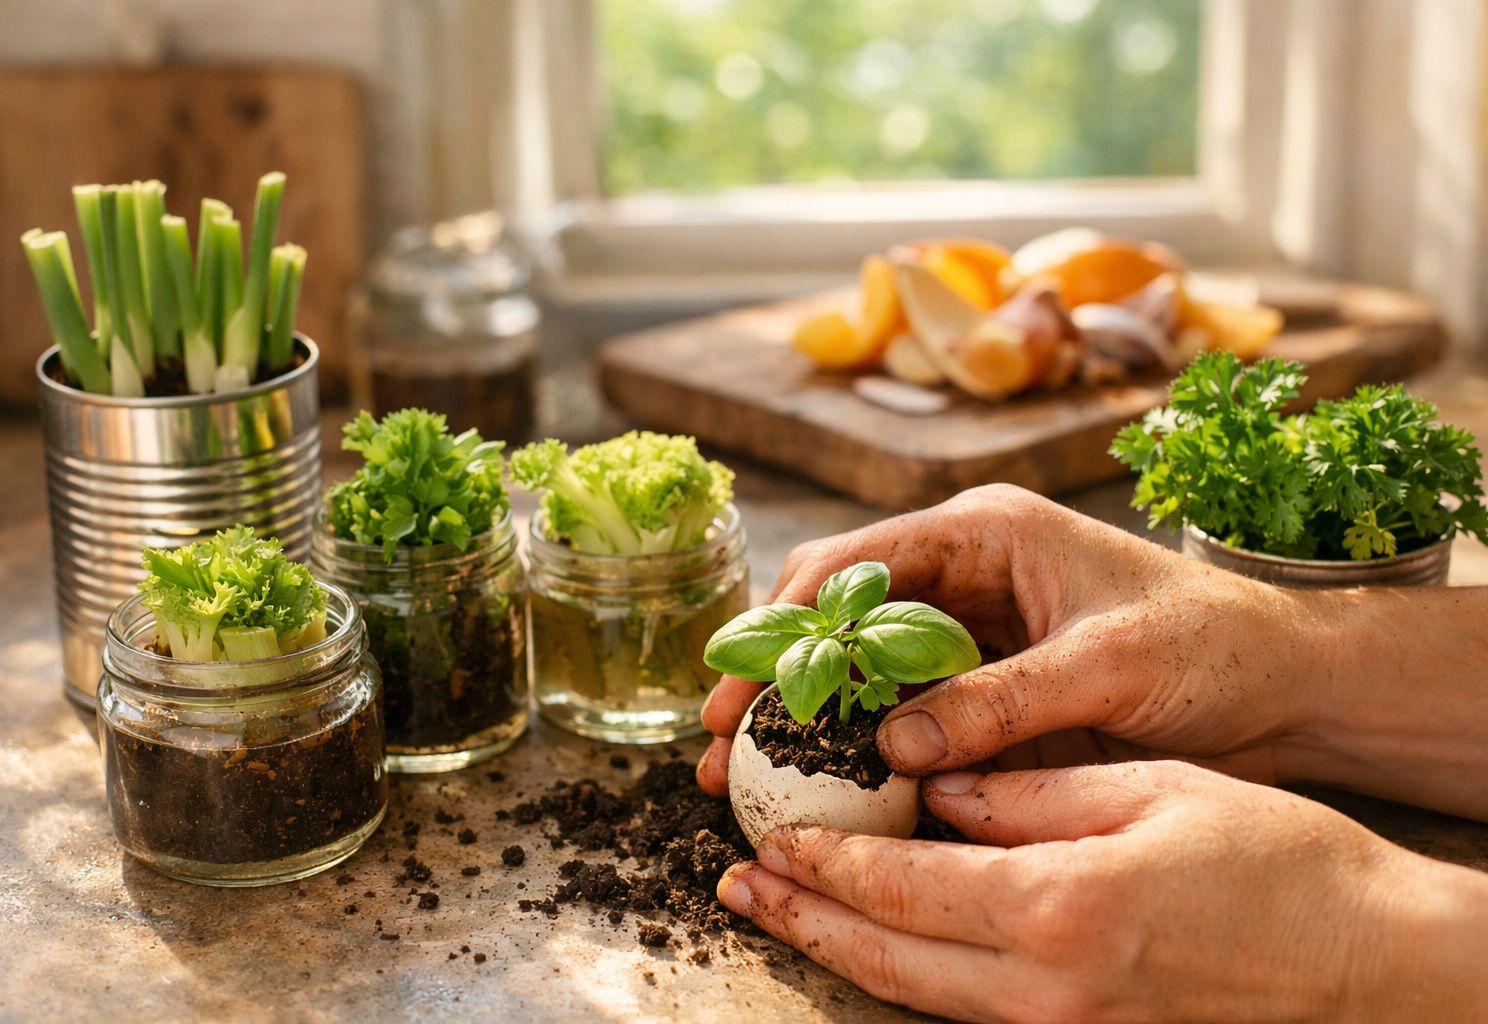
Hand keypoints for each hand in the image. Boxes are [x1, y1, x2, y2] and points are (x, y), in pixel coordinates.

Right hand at [698, 484, 1323, 795]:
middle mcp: (961, 572)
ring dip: (802, 715)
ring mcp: (967, 630)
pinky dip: (857, 745)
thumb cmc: (1212, 642)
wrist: (1285, 684)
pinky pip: (898, 710)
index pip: (852, 563)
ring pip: (854, 666)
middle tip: (718, 741)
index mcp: (984, 529)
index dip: (784, 623)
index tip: (737, 685)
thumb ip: (1003, 699)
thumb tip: (898, 747)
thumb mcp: (1108, 664)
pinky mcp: (980, 684)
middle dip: (771, 673)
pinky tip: (825, 785)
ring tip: (741, 774)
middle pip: (834, 614)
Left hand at [718, 761, 1487, 1022]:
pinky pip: (968, 1011)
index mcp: (1059, 908)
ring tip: (782, 913)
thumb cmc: (1281, 866)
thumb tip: (941, 792)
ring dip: (842, 950)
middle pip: (888, 955)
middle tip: (738, 885)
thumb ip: (1033, 795)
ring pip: (917, 995)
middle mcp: (1046, 985)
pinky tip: (878, 945)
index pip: (905, 885)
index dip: (828, 862)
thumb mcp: (1153, 793)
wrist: (1371, 968)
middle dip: (804, 916)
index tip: (772, 838)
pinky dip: (908, 977)